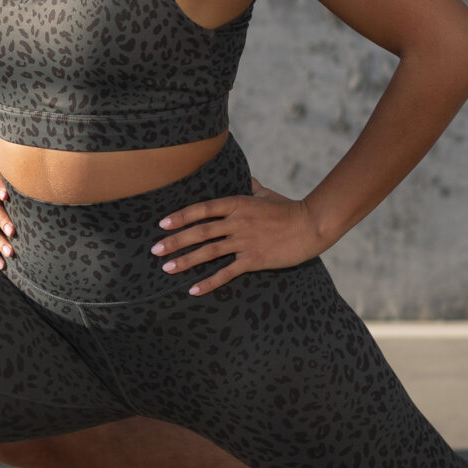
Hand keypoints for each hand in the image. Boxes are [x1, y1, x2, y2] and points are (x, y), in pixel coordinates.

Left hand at [152, 177, 327, 294]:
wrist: (312, 224)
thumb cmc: (289, 208)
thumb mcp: (266, 193)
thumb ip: (250, 187)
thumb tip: (243, 178)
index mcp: (238, 203)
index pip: (202, 209)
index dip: (180, 216)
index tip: (162, 224)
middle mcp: (237, 221)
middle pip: (200, 231)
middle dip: (175, 241)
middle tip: (155, 250)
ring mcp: (245, 241)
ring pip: (209, 251)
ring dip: (185, 261)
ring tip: (167, 268)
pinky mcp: (254, 259)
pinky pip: (227, 272)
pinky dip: (209, 282)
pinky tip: (193, 289)